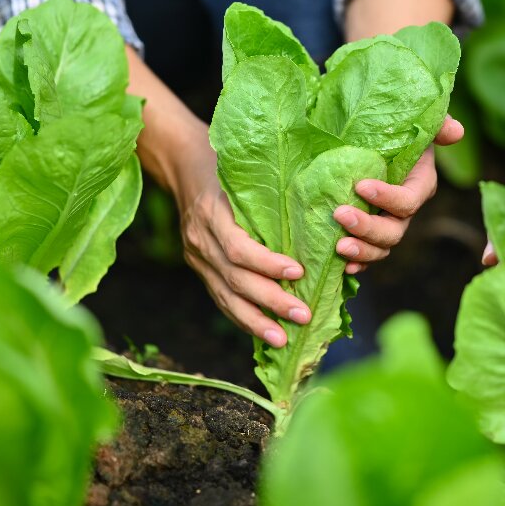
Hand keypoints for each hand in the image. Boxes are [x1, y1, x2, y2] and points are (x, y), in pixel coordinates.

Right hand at [180, 178, 311, 347]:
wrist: (182, 165)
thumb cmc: (225, 165)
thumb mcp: (244, 172)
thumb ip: (271, 195)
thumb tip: (321, 212)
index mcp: (211, 214)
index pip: (238, 248)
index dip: (267, 264)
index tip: (298, 272)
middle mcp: (199, 240)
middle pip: (235, 279)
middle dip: (270, 301)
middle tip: (303, 314)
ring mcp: (196, 258)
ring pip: (225, 297)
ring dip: (256, 322)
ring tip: (283, 340)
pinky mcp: (200, 269)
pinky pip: (221, 299)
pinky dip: (244, 318)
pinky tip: (265, 333)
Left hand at [333, 115, 464, 273]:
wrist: (374, 141)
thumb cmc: (397, 130)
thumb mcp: (418, 124)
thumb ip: (437, 125)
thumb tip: (456, 131)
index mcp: (419, 185)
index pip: (408, 201)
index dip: (388, 198)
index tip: (360, 185)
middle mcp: (404, 210)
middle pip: (394, 231)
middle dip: (368, 228)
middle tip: (340, 215)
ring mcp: (387, 224)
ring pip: (381, 248)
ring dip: (362, 251)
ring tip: (340, 246)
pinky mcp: (368, 233)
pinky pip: (367, 256)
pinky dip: (358, 263)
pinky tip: (343, 265)